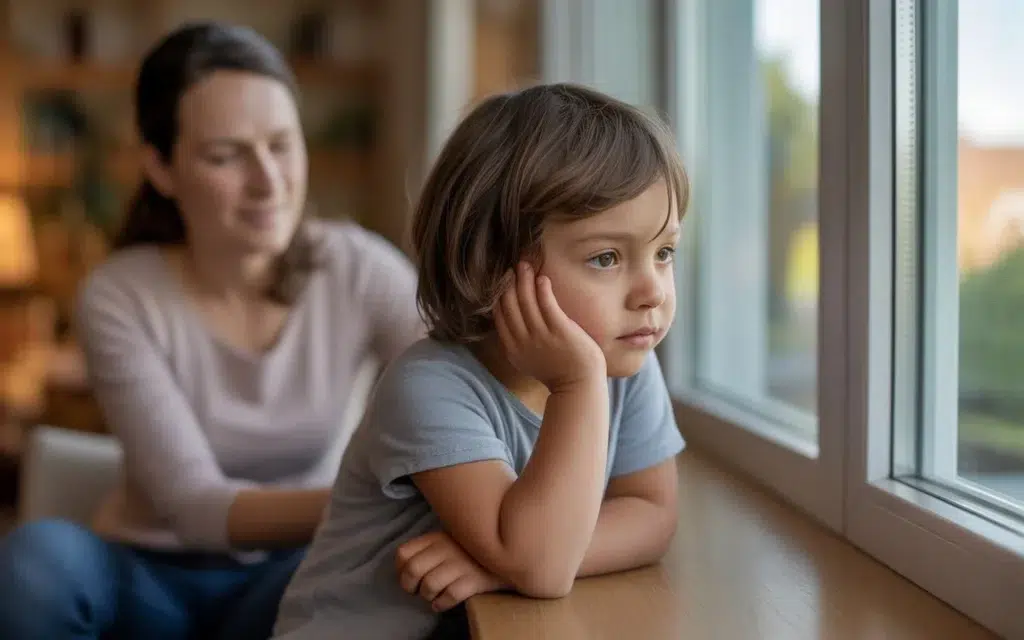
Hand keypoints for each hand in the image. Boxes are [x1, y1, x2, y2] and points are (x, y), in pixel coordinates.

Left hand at [396, 531, 506, 611]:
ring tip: (433, 597)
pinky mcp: (474, 579)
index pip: (403, 553)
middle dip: (409, 586)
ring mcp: (460, 564)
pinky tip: (442, 604)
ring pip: (429, 585)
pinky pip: (450, 596)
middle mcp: (446, 549)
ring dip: (428, 596)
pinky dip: (441, 604)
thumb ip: (430, 547)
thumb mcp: (449, 539)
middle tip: (417, 590)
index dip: (400, 569)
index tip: (408, 577)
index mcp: (436, 537)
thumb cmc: (473, 549)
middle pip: (412, 570)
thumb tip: (405, 566)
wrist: (510, 551)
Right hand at [494, 262, 605, 390]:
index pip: (500, 315)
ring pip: (526, 300)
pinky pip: (547, 304)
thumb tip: (514, 323)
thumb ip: (519, 343)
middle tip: (513, 267)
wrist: (579, 386)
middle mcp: (523, 341)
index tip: (504, 281)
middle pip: (509, 304)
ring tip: (525, 265)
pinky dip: (542, 289)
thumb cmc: (558, 372)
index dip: (500, 295)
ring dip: (524, 279)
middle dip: (509, 283)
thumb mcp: (528, 361)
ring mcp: (541, 336)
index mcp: (513, 348)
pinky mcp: (560, 331)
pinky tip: (542, 278)